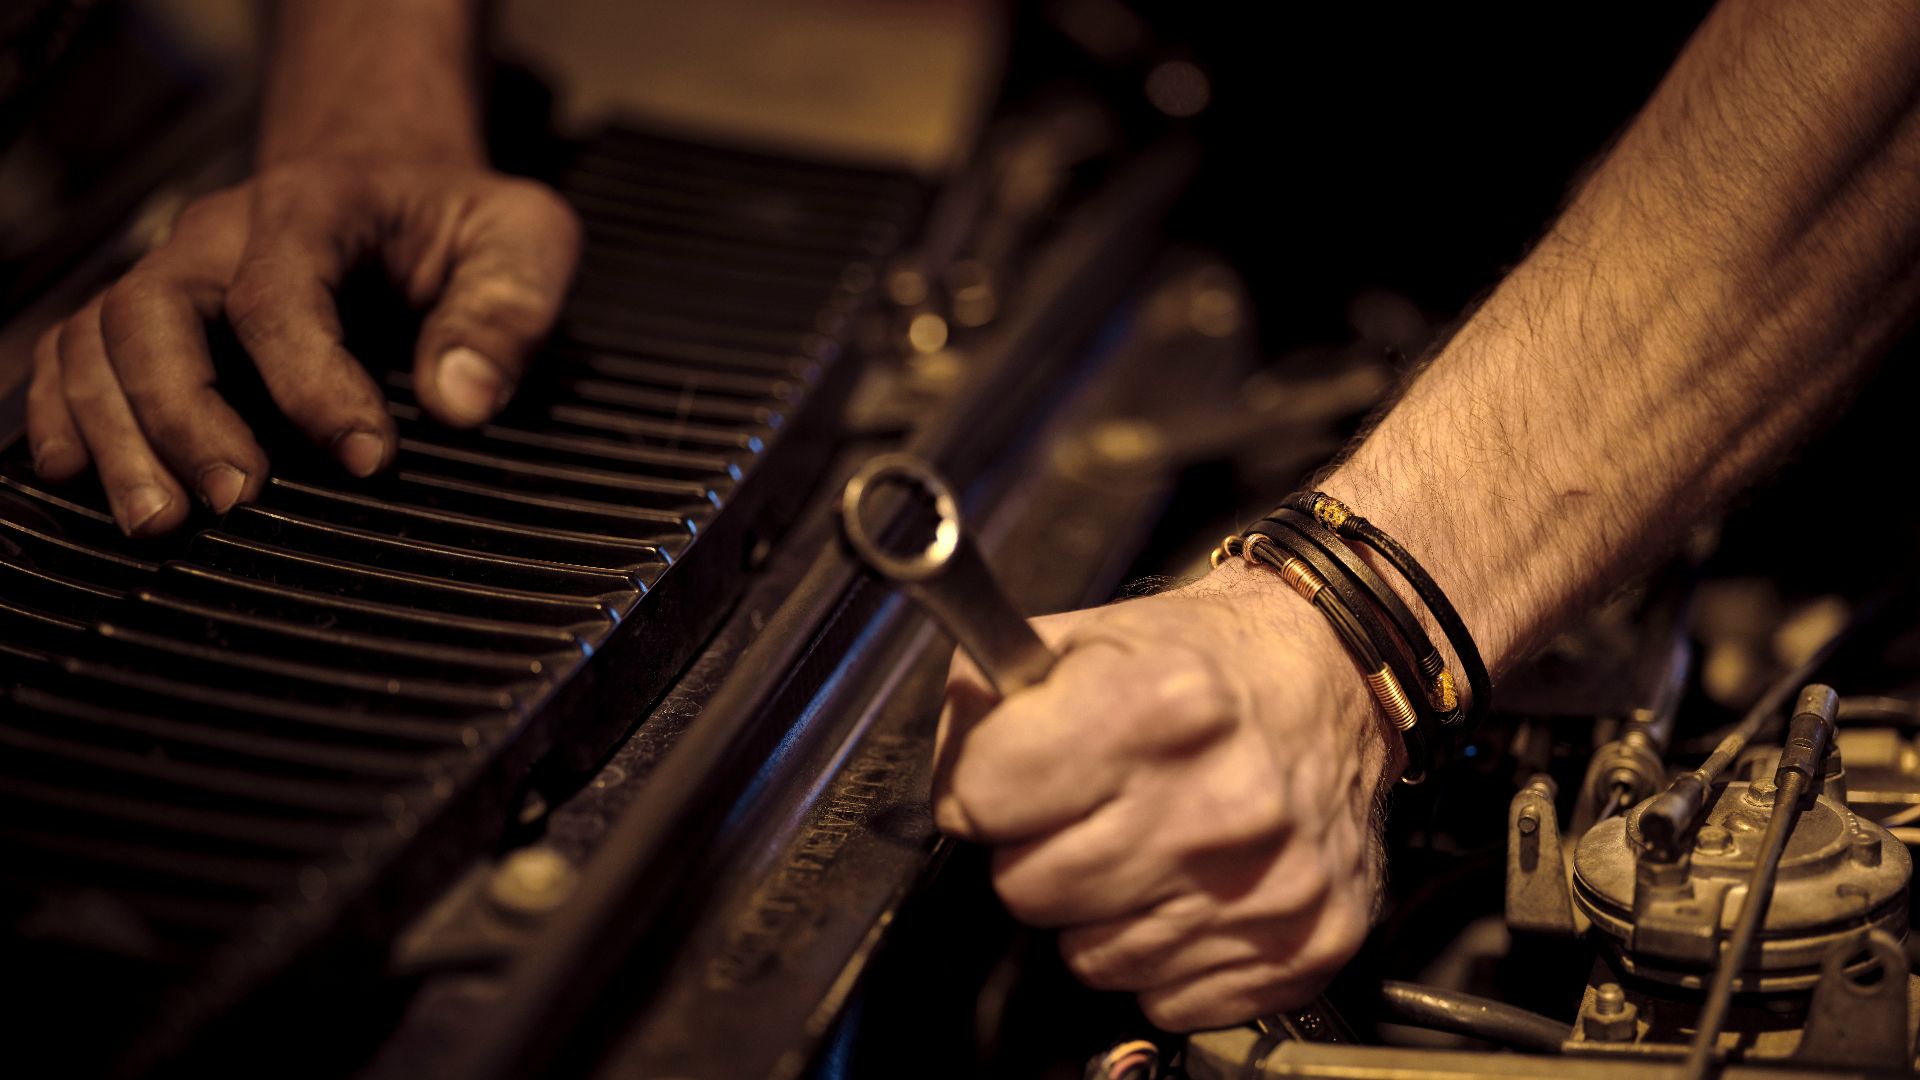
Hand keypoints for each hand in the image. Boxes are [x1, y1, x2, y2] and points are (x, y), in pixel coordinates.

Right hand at [26, 157, 580, 535]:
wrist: (391, 176)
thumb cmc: (457, 220)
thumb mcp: (522, 238)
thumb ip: (506, 312)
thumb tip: (462, 402)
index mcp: (315, 203)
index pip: (283, 292)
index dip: (315, 383)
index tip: (369, 459)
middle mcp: (221, 234)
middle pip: (155, 312)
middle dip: (184, 414)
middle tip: (234, 500)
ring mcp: (175, 273)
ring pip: (98, 338)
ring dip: (117, 433)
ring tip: (159, 520)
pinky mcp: (152, 316)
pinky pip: (72, 353)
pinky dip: (63, 413)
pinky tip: (77, 476)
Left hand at [932, 563, 1397, 1029]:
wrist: (1334, 679)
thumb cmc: (1205, 663)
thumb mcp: (1084, 636)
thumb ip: (987, 698)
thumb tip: (951, 786)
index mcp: (1156, 708)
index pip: (981, 799)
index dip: (984, 787)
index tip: (1013, 776)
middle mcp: (1218, 803)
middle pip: (1026, 889)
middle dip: (1038, 851)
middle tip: (1087, 809)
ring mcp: (1265, 885)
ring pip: (1090, 958)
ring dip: (1100, 910)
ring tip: (1144, 843)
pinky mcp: (1303, 944)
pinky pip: (1167, 996)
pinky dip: (1166, 953)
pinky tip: (1191, 887)